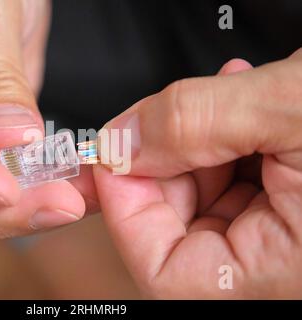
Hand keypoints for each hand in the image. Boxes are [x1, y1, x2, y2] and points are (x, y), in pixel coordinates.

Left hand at [94, 51, 301, 297]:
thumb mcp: (297, 109)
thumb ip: (197, 122)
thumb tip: (122, 138)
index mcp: (286, 279)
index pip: (163, 270)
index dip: (126, 207)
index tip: (114, 152)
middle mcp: (285, 271)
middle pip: (177, 229)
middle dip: (163, 162)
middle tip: (162, 116)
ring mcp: (292, 241)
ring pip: (205, 199)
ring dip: (197, 142)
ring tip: (221, 96)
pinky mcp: (300, 210)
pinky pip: (240, 182)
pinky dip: (228, 140)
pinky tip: (243, 106)